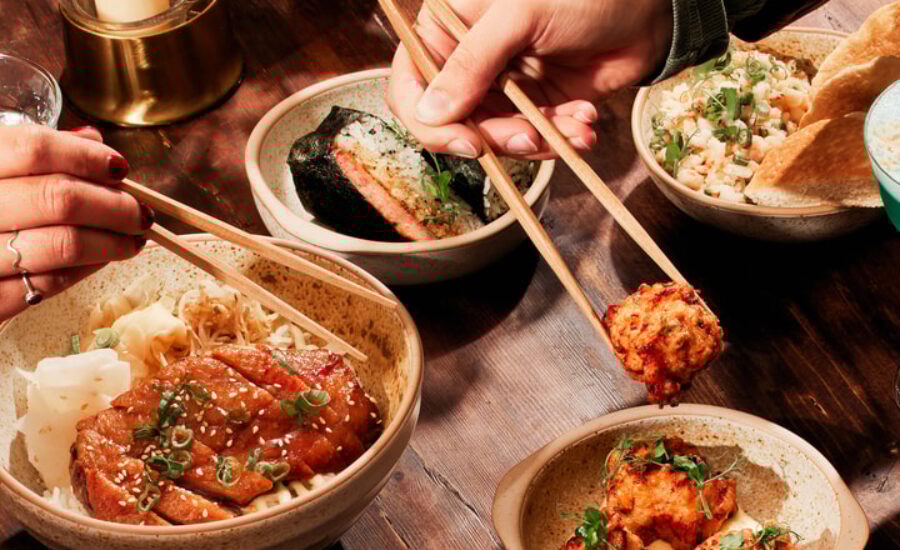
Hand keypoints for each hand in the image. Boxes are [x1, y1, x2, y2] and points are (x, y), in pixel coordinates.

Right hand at [0, 125, 151, 321]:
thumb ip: (22, 152)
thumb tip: (89, 141)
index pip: (33, 149)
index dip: (86, 157)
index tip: (118, 166)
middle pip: (59, 198)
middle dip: (114, 205)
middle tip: (138, 211)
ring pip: (63, 245)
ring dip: (111, 241)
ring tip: (130, 238)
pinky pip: (49, 284)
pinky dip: (85, 270)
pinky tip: (99, 261)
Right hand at [386, 0, 673, 158]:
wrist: (646, 9)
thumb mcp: (519, 16)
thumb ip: (472, 63)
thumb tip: (429, 112)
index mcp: (446, 28)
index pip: (410, 82)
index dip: (428, 119)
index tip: (467, 142)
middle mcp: (467, 61)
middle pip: (454, 121)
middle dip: (495, 136)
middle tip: (530, 137)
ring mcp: (500, 86)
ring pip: (495, 137)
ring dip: (533, 142)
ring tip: (574, 126)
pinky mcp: (533, 106)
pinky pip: (532, 138)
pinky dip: (558, 139)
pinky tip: (584, 123)